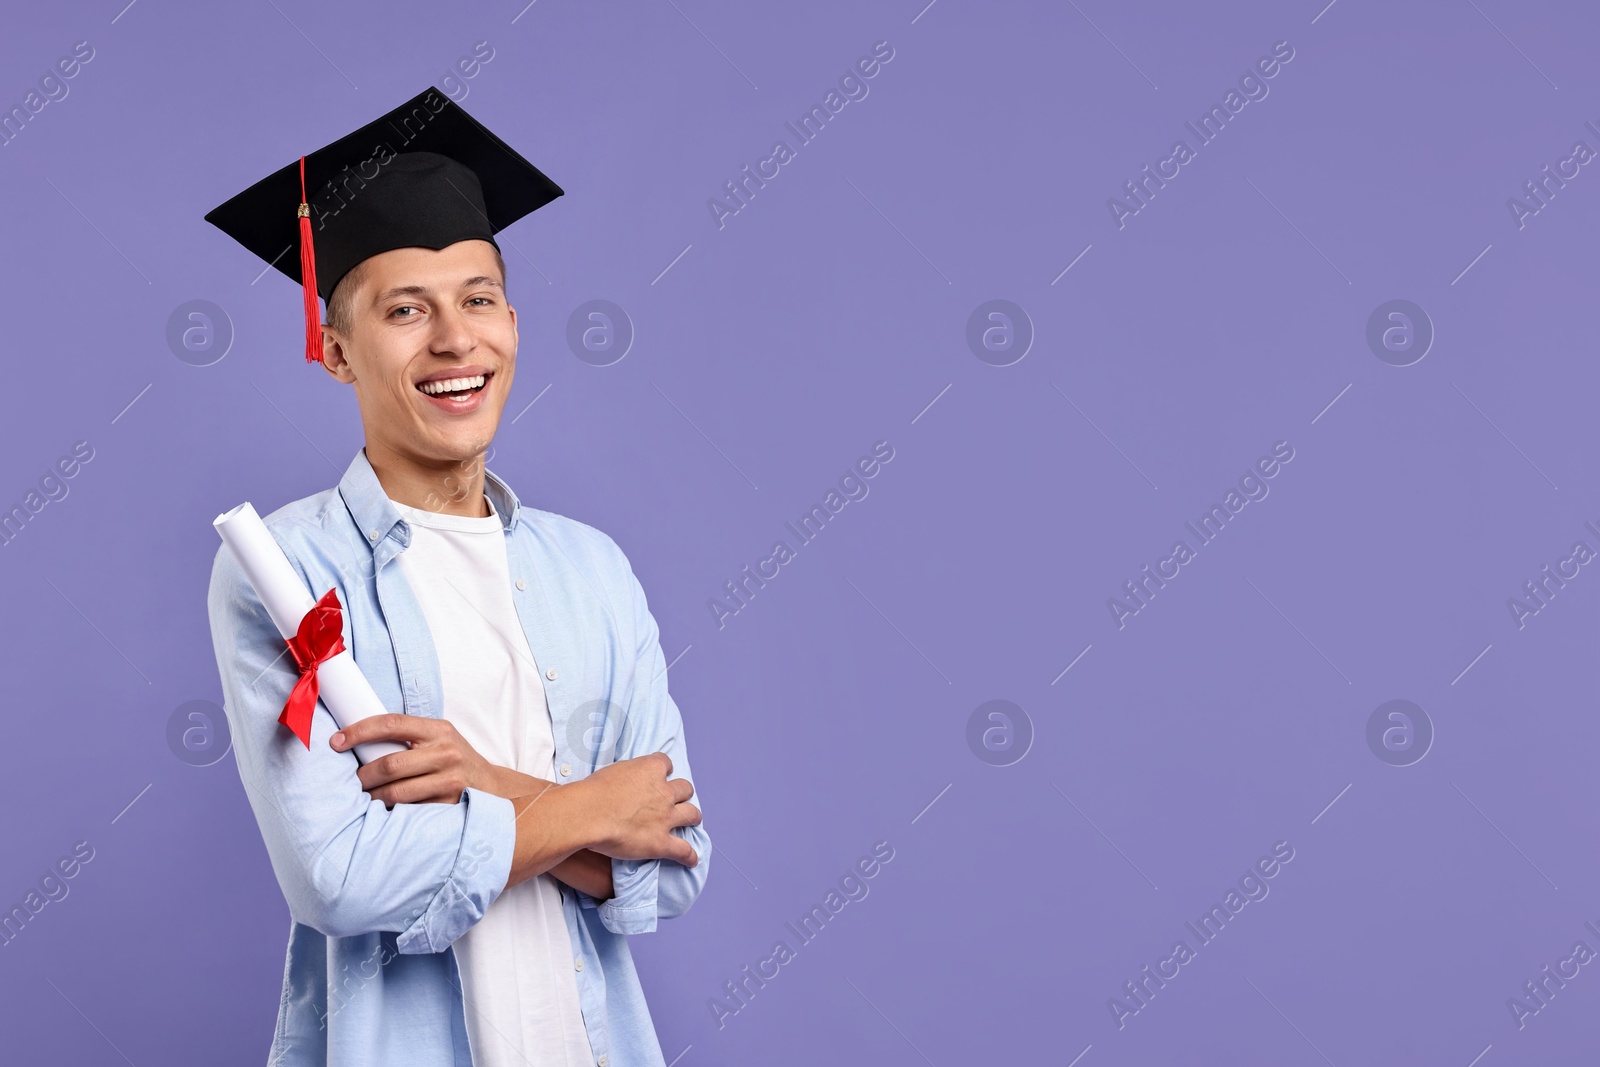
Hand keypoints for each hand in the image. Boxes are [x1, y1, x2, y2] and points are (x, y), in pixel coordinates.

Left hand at [331, 715, 497, 806]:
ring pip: (396, 793)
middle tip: (353, 782)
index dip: (359, 731)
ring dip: (373, 798)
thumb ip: (409, 736)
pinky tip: (386, 812)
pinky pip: (410, 812)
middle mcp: (446, 752)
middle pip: (390, 765)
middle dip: (363, 776)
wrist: (492, 788)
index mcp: (438, 729)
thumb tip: (359, 740)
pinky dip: (392, 813)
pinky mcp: (449, 805)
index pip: (391, 723)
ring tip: (366, 798)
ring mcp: (449, 780)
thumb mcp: (439, 739)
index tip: (336, 741)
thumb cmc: (455, 761)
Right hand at [574, 752, 701, 867]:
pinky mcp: (661, 842)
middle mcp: (663, 792)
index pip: (665, 763)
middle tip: (677, 798)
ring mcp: (665, 817)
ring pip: (691, 814)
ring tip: (692, 821)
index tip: (659, 775)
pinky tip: (692, 860)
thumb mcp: (612, 771)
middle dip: (682, 793)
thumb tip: (624, 781)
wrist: (589, 814)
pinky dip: (689, 856)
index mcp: (651, 769)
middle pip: (684, 788)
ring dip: (692, 817)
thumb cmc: (593, 792)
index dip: (662, 770)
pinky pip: (683, 851)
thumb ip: (626, 774)